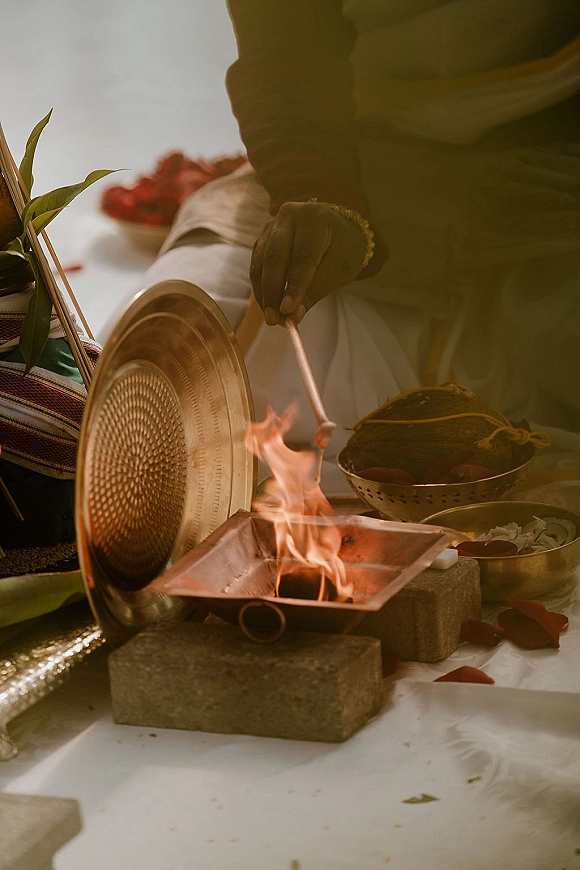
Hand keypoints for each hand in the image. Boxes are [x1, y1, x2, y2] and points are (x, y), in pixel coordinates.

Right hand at [250, 200, 367, 324]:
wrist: (336, 231)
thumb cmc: (342, 249)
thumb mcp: (339, 269)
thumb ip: (315, 291)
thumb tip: (294, 316)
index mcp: (315, 218)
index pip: (302, 256)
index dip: (294, 285)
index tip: (287, 311)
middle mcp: (290, 215)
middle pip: (274, 256)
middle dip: (272, 291)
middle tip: (273, 319)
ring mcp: (272, 225)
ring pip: (260, 261)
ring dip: (263, 292)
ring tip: (271, 317)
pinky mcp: (263, 238)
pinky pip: (257, 264)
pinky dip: (261, 287)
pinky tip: (268, 304)